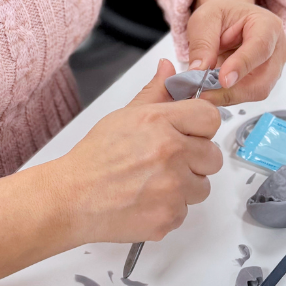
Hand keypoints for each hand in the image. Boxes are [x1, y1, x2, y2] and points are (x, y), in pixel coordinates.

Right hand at [55, 59, 221, 244]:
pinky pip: (185, 211)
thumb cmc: (95, 158)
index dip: (201, 127)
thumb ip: (155, 92)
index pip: (210, 118)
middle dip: (195, 160)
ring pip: (202, 186)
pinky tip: (146, 200)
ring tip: (154, 182)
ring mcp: (173, 188)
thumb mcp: (124, 116)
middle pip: (213, 156)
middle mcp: (171, 153)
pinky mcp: (169, 216)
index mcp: (160, 122)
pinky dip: (169, 209)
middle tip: (168, 162)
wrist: (73, 197)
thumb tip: (168, 69)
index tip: (191, 134)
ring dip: (184, 187)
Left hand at [186, 0, 285, 103]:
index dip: (242, 65)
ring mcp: (275, 67)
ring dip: (228, 95)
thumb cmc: (222, 14)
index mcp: (268, 24)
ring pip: (256, 91)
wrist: (231, 20)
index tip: (223, 80)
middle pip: (262, 79)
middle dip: (231, 90)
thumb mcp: (205, 19)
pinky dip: (229, 96)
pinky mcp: (266, 81)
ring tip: (203, 92)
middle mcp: (278, 48)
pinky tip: (212, 91)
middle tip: (202, 94)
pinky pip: (248, 95)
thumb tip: (198, 71)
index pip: (260, 47)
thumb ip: (202, 43)